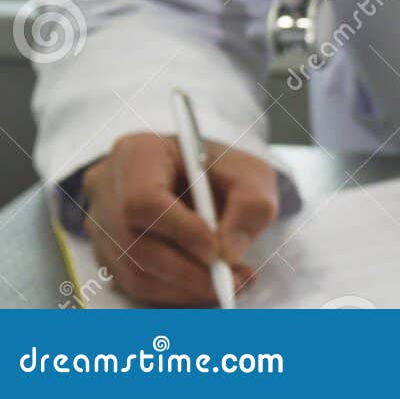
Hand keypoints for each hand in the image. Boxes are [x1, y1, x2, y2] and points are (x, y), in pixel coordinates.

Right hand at [81, 132, 277, 304]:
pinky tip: (208, 289)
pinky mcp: (106, 253)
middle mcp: (107, 188)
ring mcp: (99, 224)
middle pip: (134, 242)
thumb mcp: (251, 175)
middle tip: (231, 283)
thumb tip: (228, 253)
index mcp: (137, 153)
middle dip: (187, 271)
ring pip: (133, 270)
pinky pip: (134, 284)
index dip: (179, 230)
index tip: (216, 253)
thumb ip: (250, 206)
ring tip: (231, 286)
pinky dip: (174, 294)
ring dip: (184, 289)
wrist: (206, 180)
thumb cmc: (225, 171)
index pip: (144, 199)